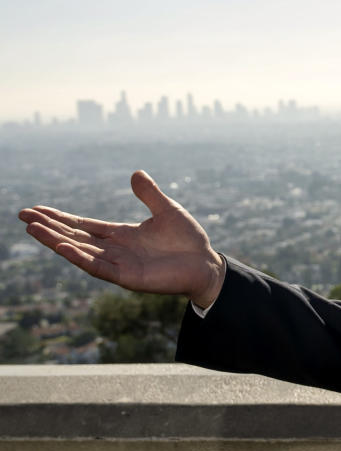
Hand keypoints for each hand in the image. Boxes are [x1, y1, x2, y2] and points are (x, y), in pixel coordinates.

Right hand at [18, 170, 226, 305]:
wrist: (206, 264)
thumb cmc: (188, 240)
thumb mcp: (167, 210)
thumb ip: (149, 194)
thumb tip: (135, 173)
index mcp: (120, 235)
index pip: (83, 226)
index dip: (59, 219)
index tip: (36, 211)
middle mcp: (114, 250)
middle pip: (74, 237)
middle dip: (49, 228)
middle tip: (23, 217)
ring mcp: (119, 265)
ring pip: (81, 252)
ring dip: (57, 242)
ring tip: (33, 230)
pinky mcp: (128, 277)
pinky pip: (100, 267)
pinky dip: (81, 257)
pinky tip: (64, 248)